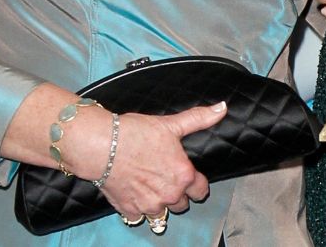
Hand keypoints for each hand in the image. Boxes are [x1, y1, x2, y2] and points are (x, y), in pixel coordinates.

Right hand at [96, 103, 225, 219]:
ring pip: (162, 213)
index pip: (201, 190)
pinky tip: (133, 191)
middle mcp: (170, 195)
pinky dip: (137, 207)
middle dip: (176, 194)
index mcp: (183, 176)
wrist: (103, 146)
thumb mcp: (172, 124)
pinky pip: (139, 216)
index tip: (187, 176)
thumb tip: (222, 108)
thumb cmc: (137, 133)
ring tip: (149, 185)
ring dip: (158, 202)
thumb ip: (199, 119)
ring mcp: (150, 206)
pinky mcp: (130, 210)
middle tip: (165, 178)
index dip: (195, 183)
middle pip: (182, 204)